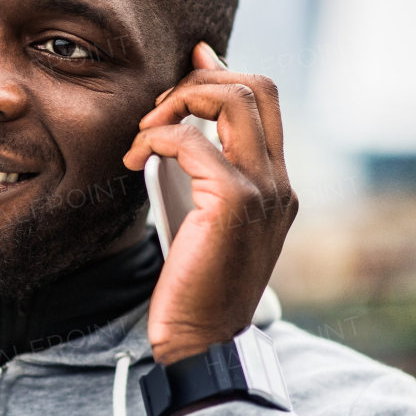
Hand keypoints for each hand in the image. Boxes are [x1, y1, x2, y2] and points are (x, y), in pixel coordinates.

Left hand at [123, 42, 296, 364]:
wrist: (202, 342)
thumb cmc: (194, 283)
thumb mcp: (200, 216)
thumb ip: (198, 170)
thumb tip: (180, 116)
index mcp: (276, 184)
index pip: (263, 98)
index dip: (219, 75)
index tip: (181, 73)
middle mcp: (279, 182)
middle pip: (255, 85)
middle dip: (197, 82)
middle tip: (155, 113)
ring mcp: (263, 191)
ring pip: (233, 99)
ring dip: (178, 102)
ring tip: (145, 133)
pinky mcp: (234, 204)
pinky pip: (194, 141)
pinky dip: (157, 138)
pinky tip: (135, 160)